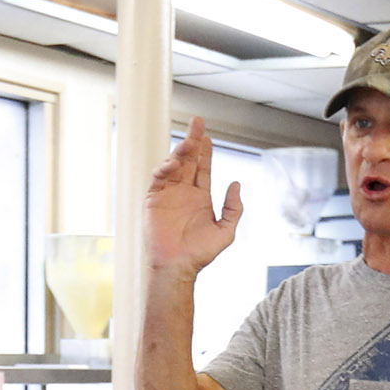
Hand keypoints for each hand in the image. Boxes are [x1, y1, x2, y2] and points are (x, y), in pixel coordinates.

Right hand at [146, 116, 242, 279]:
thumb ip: (233, 208)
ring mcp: (168, 195)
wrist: (177, 266)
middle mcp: (184, 192)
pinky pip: (158, 179)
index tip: (208, 136)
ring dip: (181, 152)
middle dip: (193, 141)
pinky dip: (164, 169)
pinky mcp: (154, 200)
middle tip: (197, 123)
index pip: (203, 168)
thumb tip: (236, 184)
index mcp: (200, 197)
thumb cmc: (200, 254)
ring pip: (174, 166)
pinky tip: (173, 165)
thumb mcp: (226, 231)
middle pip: (189, 160)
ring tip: (189, 143)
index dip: (206, 152)